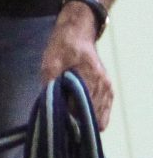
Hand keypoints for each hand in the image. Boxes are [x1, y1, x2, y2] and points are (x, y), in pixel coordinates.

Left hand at [40, 4, 115, 129]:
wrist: (77, 33)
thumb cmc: (61, 48)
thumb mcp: (49, 65)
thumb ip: (50, 86)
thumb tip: (49, 108)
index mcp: (91, 79)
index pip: (84, 112)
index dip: (71, 121)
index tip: (59, 122)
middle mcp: (104, 86)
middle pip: (95, 120)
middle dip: (78, 124)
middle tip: (62, 121)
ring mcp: (108, 88)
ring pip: (101, 118)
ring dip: (85, 120)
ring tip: (69, 116)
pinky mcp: (108, 89)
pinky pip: (104, 111)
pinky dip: (92, 115)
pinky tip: (78, 112)